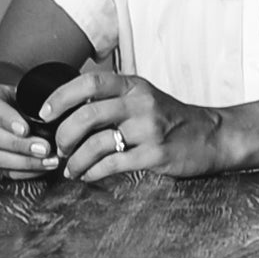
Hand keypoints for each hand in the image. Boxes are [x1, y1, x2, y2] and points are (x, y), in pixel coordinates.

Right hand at [0, 69, 72, 173]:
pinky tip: (44, 168)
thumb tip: (62, 112)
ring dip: (26, 162)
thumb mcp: (31, 92)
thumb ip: (39, 100)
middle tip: (44, 148)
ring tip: (49, 160)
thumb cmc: (28, 100)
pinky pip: (6, 171)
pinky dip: (27, 172)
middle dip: (19, 145)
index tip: (26, 129)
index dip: (7, 120)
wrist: (22, 111)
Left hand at [51, 69, 239, 179]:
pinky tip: (88, 175)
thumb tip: (69, 109)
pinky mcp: (155, 154)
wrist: (213, 136)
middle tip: (59, 148)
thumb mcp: (144, 98)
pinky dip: (93, 172)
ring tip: (71, 168)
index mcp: (134, 86)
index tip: (45, 113)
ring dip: (76, 160)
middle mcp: (140, 104)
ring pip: (96, 144)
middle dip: (64, 135)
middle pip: (86, 115)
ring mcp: (149, 129)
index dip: (60, 97)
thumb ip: (113, 99)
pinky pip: (113, 164)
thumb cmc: (172, 119)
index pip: (89, 82)